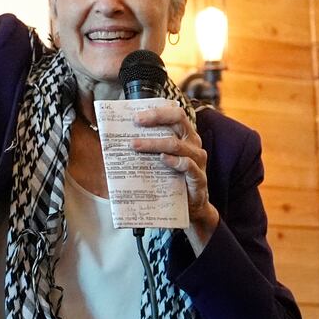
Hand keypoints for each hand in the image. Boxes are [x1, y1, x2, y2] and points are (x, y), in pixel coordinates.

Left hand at [133, 105, 220, 239]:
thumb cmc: (172, 178)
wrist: (190, 206)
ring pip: (177, 144)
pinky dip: (174, 161)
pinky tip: (162, 159)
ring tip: (135, 145)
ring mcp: (197, 160)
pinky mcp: (199, 177)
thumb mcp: (160, 160)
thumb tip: (119, 139)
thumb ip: (148, 147)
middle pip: (179, 121)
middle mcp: (193, 143)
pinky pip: (187, 165)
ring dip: (154, 143)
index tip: (135, 117)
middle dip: (156, 118)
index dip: (157, 112)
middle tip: (136, 122)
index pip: (175, 114)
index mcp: (185, 135)